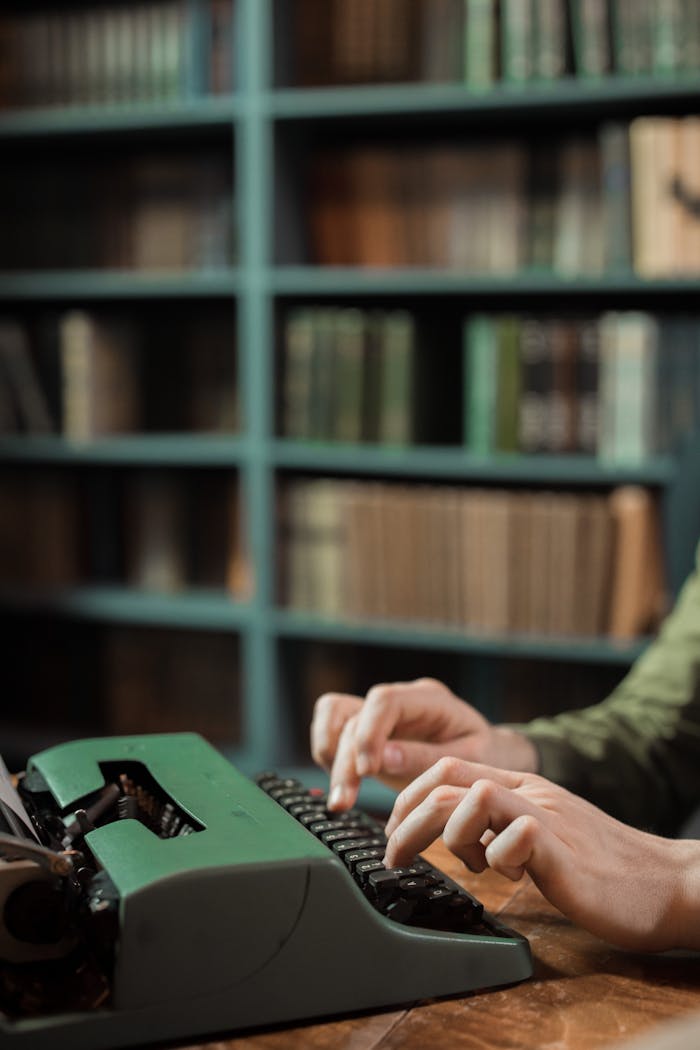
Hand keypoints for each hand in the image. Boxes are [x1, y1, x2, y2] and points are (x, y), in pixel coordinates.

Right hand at [310, 677, 537, 810]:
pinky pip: (333, 728)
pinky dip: (329, 754)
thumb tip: (380, 760)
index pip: (384, 700)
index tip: (367, 770)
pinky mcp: (368, 729)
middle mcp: (400, 700)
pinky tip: (343, 785)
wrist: (489, 755)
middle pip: (355, 715)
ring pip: (335, 716)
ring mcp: (381, 713)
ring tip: (341, 799)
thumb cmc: (485, 756)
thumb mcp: (469, 761)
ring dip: (331, 755)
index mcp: (429, 699)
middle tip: (344, 802)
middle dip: (345, 760)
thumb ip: (425, 759)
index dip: (369, 733)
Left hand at [383, 757, 699, 951]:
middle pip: (447, 780)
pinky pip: (516, 838)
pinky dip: (495, 857)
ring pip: (473, 797)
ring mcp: (546, 818)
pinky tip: (504, 877)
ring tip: (449, 866)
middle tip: (393, 854)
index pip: (449, 768)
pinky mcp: (563, 850)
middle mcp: (529, 794)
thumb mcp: (537, 839)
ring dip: (444, 834)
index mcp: (521, 788)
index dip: (409, 796)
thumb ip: (498, 830)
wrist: (663, 883)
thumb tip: (453, 841)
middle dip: (405, 816)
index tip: (392, 832)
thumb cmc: (600, 869)